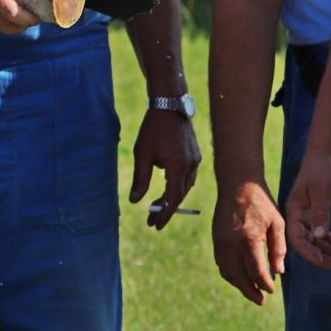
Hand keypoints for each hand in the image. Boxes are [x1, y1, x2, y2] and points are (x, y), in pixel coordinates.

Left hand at [129, 108, 200, 228]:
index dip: (164, 214)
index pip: (172, 199)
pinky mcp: (195, 154)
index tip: (155, 226)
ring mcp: (196, 159)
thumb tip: (135, 201)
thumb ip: (140, 179)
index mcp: (178, 167)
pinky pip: (188, 176)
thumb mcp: (142, 154)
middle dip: (166, 209)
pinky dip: (177, 185)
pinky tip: (167, 187)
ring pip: (185, 186)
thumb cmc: (153, 129)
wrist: (170, 104)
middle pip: (179, 195)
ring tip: (157, 207)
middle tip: (152, 220)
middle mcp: (191, 165)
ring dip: (172, 198)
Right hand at [212, 180, 285, 304]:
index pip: (256, 271)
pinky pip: (221, 263)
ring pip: (227, 272)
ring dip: (238, 284)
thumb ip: (279, 248)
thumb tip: (279, 272)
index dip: (264, 284)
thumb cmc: (261, 201)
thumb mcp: (277, 222)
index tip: (272, 290)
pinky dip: (230, 274)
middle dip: (249, 291)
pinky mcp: (216, 239)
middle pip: (238, 277)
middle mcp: (232, 243)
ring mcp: (221, 241)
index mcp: (249, 238)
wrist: (237, 183)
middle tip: (261, 300)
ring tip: (251, 290)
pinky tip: (240, 276)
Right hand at [284, 151, 330, 268]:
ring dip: (327, 247)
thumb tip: (320, 237)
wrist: (327, 153)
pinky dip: (330, 238)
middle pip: (306, 241)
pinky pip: (321, 230)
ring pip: (315, 237)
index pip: (297, 238)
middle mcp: (298, 214)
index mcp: (294, 210)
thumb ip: (320, 214)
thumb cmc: (322, 169)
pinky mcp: (317, 210)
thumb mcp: (322, 191)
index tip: (323, 261)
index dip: (309, 252)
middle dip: (319, 254)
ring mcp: (308, 213)